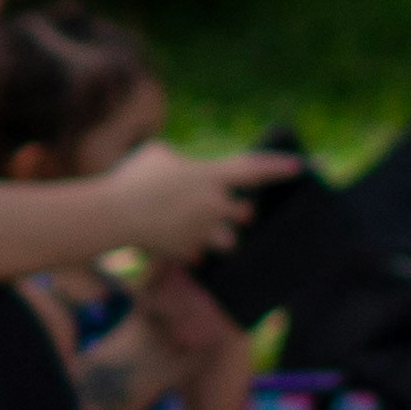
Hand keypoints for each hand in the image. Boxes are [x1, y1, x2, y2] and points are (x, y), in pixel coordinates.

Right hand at [101, 145, 293, 275]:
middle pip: (246, 213)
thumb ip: (175, 160)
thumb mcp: (155, 155)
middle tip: (225, 209)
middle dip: (239, 213)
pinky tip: (174, 243)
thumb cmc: (130, 179)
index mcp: (210, 176)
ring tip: (201, 231)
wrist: (110, 215)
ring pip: (229, 240)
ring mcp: (203, 231)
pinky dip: (191, 250)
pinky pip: (199, 254)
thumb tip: (178, 167)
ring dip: (219, 237)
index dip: (279, 168)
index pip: (254, 170)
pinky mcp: (188, 251)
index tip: (300, 167)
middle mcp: (214, 204)